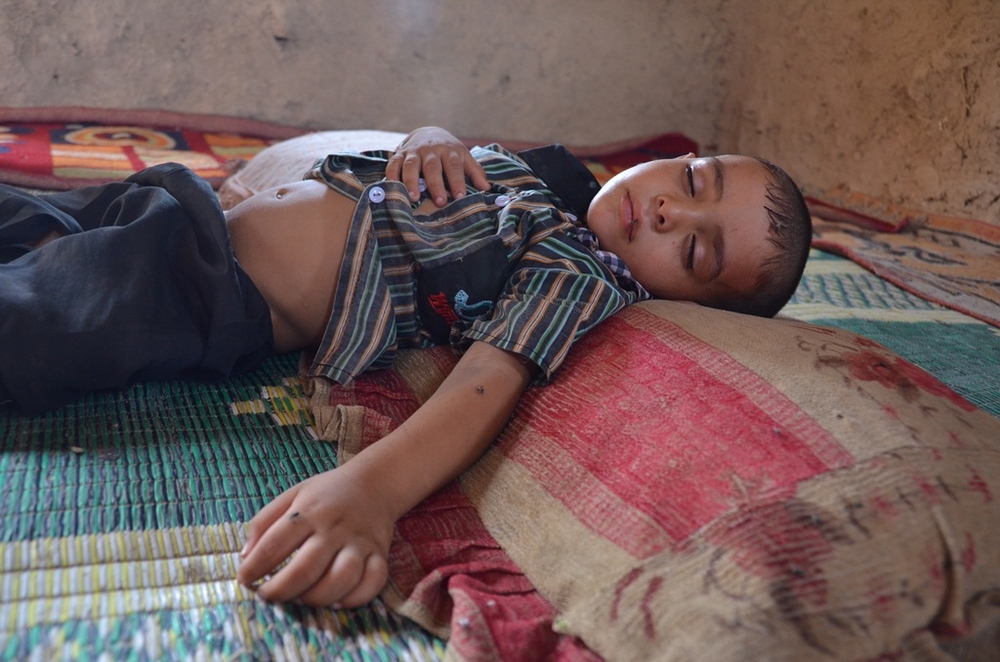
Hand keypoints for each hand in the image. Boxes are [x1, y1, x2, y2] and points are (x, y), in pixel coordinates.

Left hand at [236, 464, 393, 607]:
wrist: (376, 482)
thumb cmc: (327, 494)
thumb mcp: (292, 495)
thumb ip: (264, 522)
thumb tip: (244, 556)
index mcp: (309, 511)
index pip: (275, 542)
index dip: (254, 567)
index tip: (244, 579)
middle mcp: (335, 528)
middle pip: (306, 568)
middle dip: (280, 590)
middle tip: (267, 596)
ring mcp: (360, 542)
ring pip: (342, 578)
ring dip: (317, 597)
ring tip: (300, 599)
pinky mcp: (380, 554)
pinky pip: (374, 582)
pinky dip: (355, 598)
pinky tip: (337, 601)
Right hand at [385, 126, 488, 206]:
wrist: (428, 132)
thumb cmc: (448, 151)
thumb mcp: (463, 157)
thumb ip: (474, 171)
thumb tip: (486, 188)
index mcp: (449, 151)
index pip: (454, 166)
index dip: (457, 182)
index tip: (460, 197)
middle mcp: (431, 150)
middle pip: (433, 167)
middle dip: (436, 185)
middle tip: (440, 202)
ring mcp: (414, 151)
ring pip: (411, 165)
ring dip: (411, 181)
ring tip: (414, 198)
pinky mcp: (400, 153)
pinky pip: (393, 163)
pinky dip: (392, 175)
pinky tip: (393, 187)